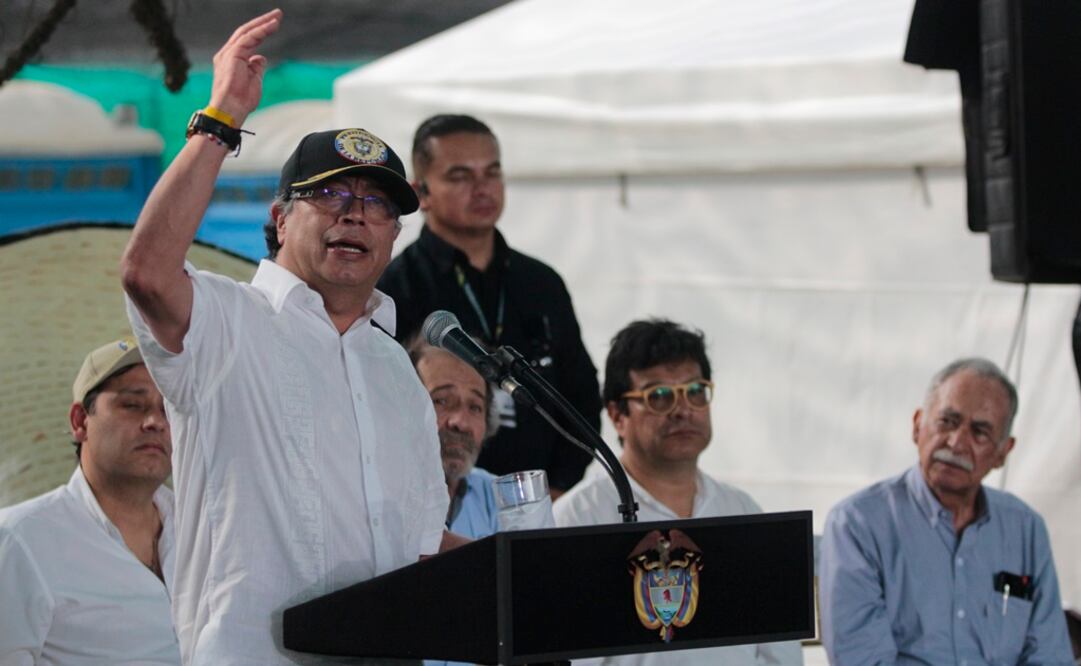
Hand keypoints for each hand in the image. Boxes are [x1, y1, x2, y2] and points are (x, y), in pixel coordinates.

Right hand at [208, 8, 281, 126]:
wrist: (230, 109)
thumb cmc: (241, 100)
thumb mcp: (253, 80)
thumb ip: (256, 67)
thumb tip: (261, 58)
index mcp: (231, 59)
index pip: (247, 39)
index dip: (260, 30)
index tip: (273, 24)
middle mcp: (227, 53)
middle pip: (246, 31)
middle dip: (262, 22)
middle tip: (277, 14)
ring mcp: (228, 53)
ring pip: (247, 32)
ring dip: (263, 23)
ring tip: (277, 17)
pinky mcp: (232, 55)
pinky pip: (248, 38)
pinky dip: (261, 31)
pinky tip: (272, 26)